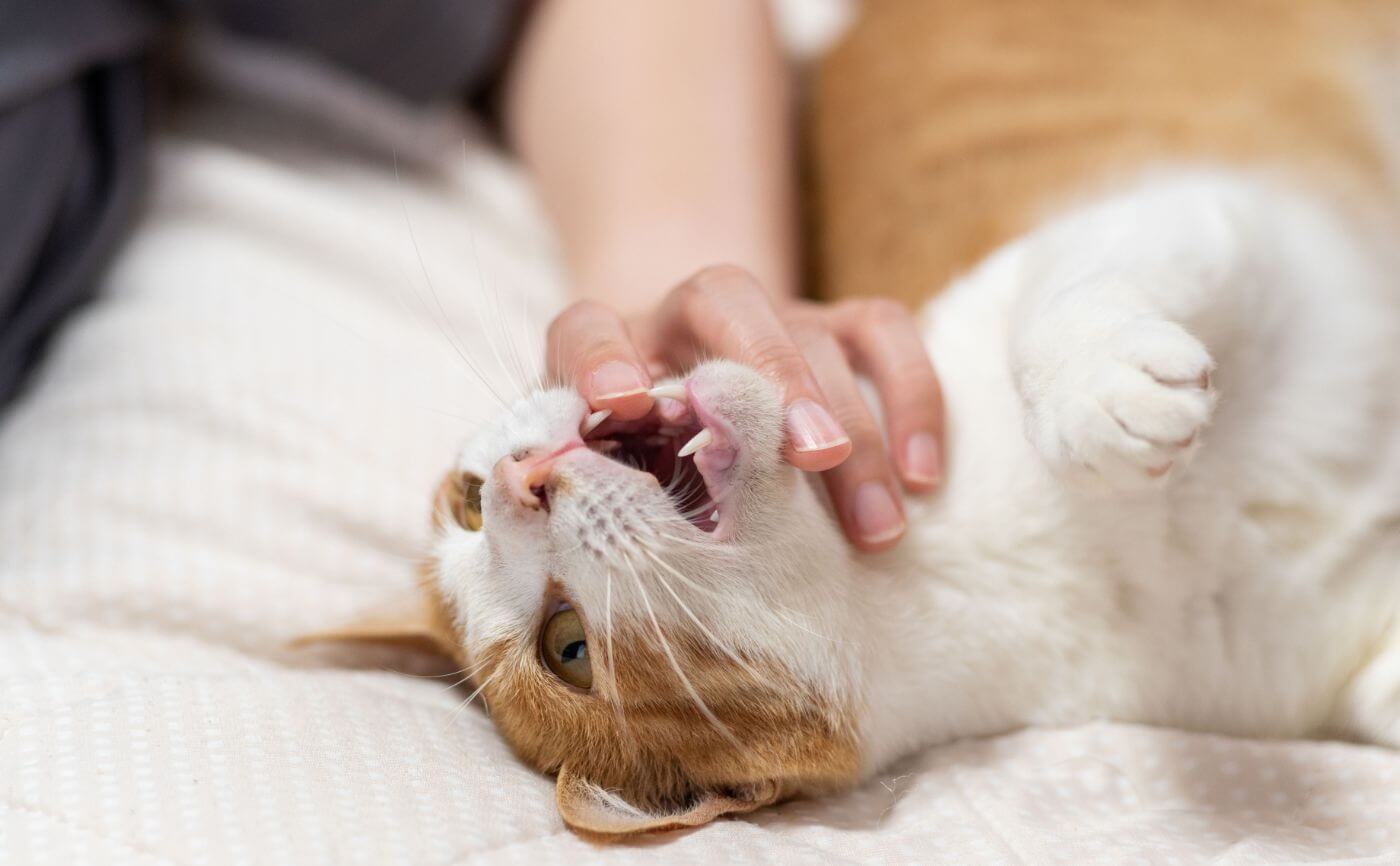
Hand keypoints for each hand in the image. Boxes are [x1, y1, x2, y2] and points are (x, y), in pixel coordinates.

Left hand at [547, 265, 943, 551]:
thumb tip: (551, 507)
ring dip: (857, 430)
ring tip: (879, 529)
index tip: (622, 404)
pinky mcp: (838, 324)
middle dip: (775, 378)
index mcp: (610, 340)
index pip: (587, 329)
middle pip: (728, 304)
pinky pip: (886, 332)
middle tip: (814, 461)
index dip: (600, 359)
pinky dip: (914, 395)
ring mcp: (774, 312)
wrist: (683, 380)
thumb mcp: (595, 463)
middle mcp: (690, 309)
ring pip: (817, 336)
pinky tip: (926, 477)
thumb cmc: (634, 446)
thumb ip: (577, 479)